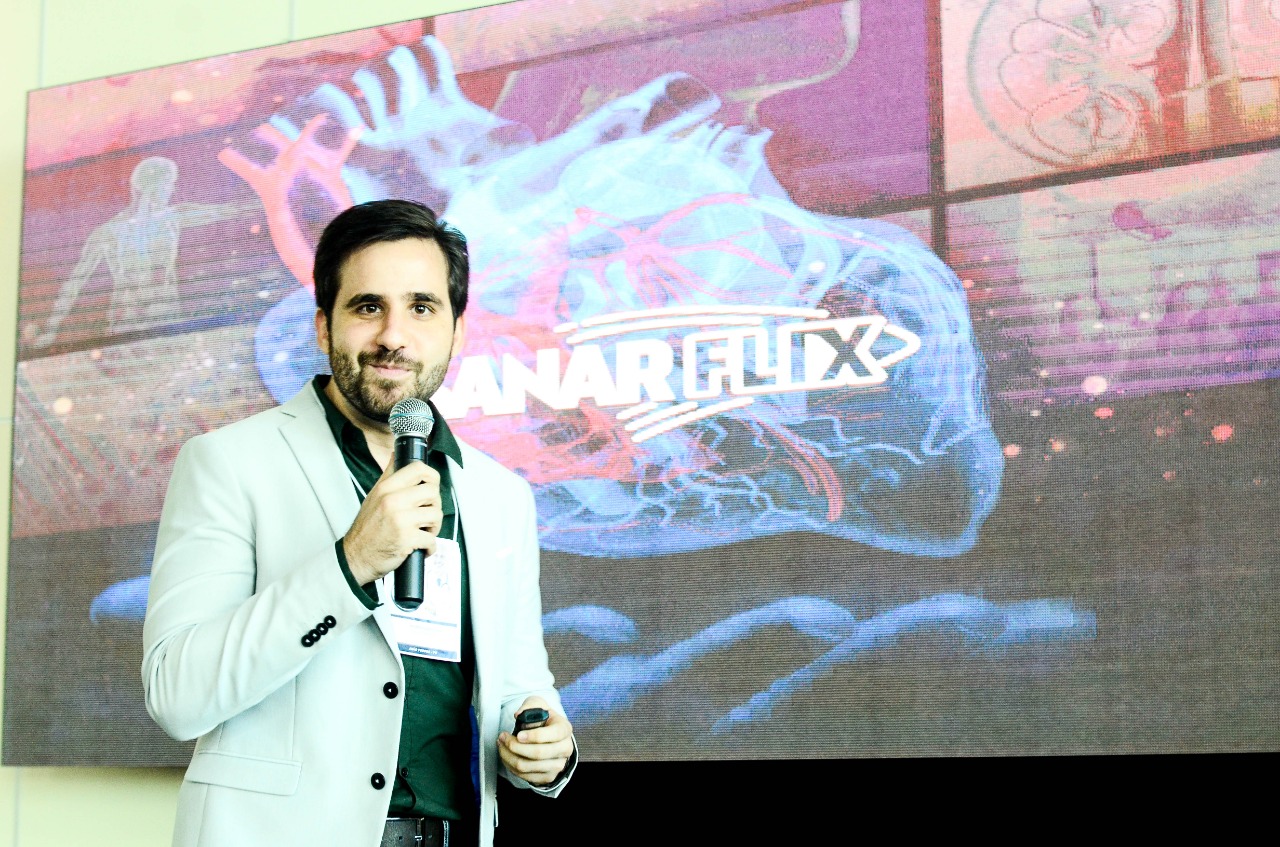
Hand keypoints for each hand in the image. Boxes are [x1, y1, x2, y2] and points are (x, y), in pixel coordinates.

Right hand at [342, 460, 442, 584]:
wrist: (356, 557)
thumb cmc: (367, 528)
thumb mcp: (374, 496)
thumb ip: (389, 476)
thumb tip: (397, 455)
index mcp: (387, 488)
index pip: (418, 469)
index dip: (432, 476)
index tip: (431, 486)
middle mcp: (393, 500)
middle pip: (433, 492)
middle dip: (434, 505)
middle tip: (426, 516)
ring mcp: (401, 519)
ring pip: (436, 515)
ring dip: (434, 527)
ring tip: (423, 532)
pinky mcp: (407, 539)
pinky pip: (432, 539)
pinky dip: (430, 547)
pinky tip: (421, 548)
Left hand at [498, 697, 573, 785]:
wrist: (550, 736)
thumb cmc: (543, 719)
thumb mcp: (538, 705)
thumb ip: (529, 705)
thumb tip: (518, 715)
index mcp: (565, 729)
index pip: (553, 735)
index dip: (534, 736)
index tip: (518, 734)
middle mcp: (565, 749)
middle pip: (538, 753)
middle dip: (515, 746)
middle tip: (503, 737)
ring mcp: (558, 765)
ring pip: (528, 766)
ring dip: (509, 756)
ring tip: (501, 745)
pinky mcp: (548, 777)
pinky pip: (525, 776)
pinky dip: (511, 766)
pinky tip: (506, 755)